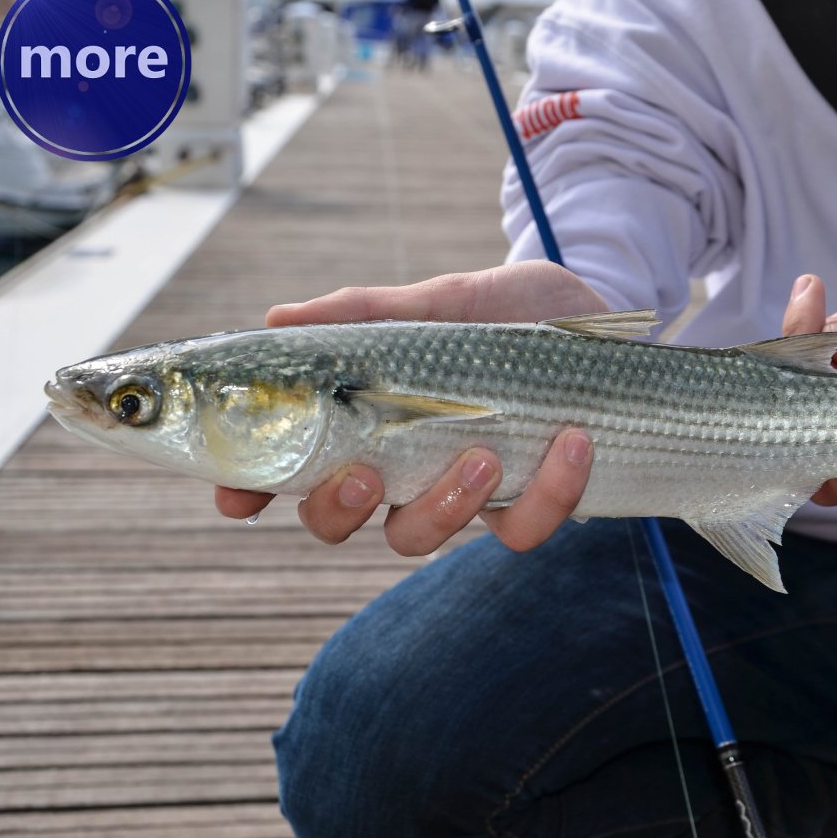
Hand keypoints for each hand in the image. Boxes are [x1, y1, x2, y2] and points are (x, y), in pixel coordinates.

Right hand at [216, 261, 605, 551]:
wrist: (602, 317)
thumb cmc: (512, 312)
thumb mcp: (446, 300)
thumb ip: (370, 314)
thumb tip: (279, 319)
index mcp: (371, 418)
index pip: (293, 463)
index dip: (254, 487)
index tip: (234, 493)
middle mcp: (405, 464)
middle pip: (339, 521)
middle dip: (339, 510)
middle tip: (367, 476)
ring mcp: (463, 490)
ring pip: (419, 537)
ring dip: (444, 507)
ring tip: (483, 455)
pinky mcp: (530, 500)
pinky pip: (521, 528)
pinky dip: (548, 493)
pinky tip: (572, 441)